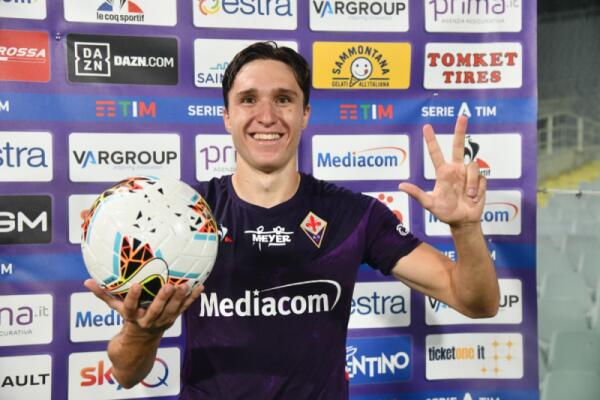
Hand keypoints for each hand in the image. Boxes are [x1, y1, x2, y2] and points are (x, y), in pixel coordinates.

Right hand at [84, 279, 203, 335]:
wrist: (138, 349)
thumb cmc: (126, 323)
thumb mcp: (114, 310)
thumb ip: (103, 295)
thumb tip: (86, 280)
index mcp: (132, 318)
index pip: (131, 308)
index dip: (134, 297)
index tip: (137, 285)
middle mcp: (148, 322)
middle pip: (156, 311)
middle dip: (162, 299)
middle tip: (169, 285)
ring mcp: (162, 322)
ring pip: (172, 311)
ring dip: (180, 299)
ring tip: (186, 285)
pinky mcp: (172, 320)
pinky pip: (183, 309)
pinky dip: (192, 299)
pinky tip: (201, 286)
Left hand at [399, 115, 485, 227]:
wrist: (463, 222)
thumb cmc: (445, 212)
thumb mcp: (429, 204)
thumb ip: (417, 194)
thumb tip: (401, 185)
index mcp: (443, 172)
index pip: (435, 153)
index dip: (431, 140)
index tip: (426, 126)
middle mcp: (456, 169)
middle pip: (459, 145)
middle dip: (460, 130)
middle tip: (462, 116)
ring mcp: (468, 174)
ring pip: (472, 166)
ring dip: (471, 183)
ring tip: (468, 196)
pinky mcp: (480, 180)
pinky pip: (481, 178)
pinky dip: (478, 189)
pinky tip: (474, 197)